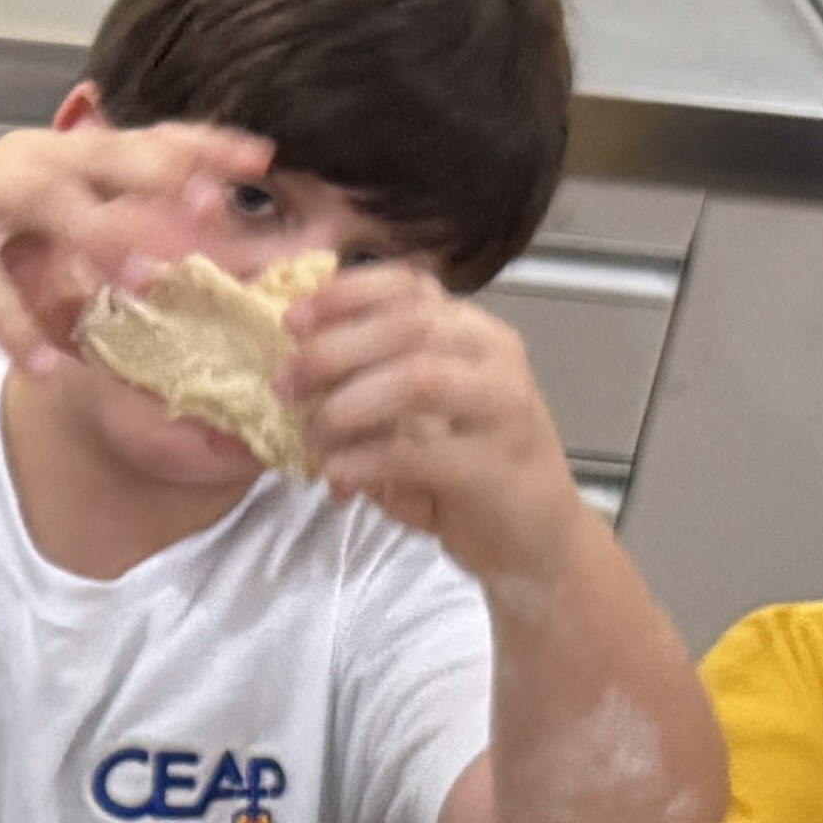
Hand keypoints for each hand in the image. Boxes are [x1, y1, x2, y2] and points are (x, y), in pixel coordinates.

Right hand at [0, 119, 273, 366]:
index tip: (262, 159)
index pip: (143, 140)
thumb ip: (101, 256)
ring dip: (103, 242)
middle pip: (106, 156)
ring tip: (149, 282)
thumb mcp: (44, 253)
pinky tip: (47, 367)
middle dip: (165, 174)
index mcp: (61, 159)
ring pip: (50, 207)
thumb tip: (184, 283)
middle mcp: (27, 163)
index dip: (201, 146)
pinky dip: (17, 329)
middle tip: (218, 203)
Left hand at [285, 267, 596, 584]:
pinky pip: (420, 452)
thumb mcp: (419, 416)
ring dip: (349, 404)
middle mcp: (495, 357)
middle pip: (409, 325)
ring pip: (419, 378)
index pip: (411, 285)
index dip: (345, 295)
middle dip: (333, 350)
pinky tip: (337, 475)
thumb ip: (373, 383)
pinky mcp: (496, 468)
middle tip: (284, 385)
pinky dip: (365, 460)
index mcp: (473, 332)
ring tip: (313, 434)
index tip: (292, 319)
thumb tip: (292, 370)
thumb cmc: (468, 471)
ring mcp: (503, 410)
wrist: (537, 537)